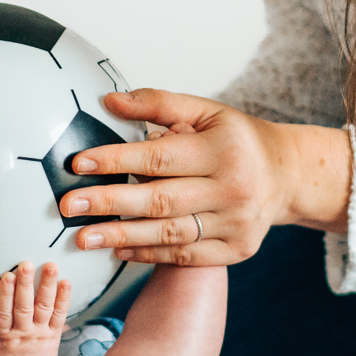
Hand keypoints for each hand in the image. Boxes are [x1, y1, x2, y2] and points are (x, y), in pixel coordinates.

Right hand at [0, 262, 70, 355]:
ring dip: (47, 285)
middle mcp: (22, 334)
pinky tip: (66, 282)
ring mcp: (39, 334)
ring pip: (44, 307)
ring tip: (51, 266)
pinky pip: (60, 315)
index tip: (7, 276)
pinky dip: (64, 298)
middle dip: (25, 284)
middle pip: (24, 306)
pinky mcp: (54, 336)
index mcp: (1, 337)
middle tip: (26, 264)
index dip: (5, 294)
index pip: (2, 313)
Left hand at [58, 88, 350, 266]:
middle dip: (109, 204)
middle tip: (68, 206)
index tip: (78, 164)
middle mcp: (233, 188)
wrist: (287, 175)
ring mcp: (236, 224)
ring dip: (121, 236)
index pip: (160, 156)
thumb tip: (110, 101)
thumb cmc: (237, 138)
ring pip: (169, 234)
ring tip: (82, 238)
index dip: (116, 159)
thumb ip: (158, 104)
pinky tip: (117, 249)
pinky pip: (184, 254)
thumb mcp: (205, 111)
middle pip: (160, 200)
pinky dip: (148, 253)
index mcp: (223, 149)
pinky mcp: (237, 250)